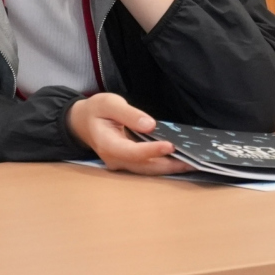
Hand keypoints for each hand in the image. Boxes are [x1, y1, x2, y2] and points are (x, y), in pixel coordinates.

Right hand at [68, 93, 190, 175]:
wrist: (81, 122)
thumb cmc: (96, 110)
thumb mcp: (109, 104)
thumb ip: (128, 114)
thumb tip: (150, 125)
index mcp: (108, 145)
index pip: (133, 152)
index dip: (152, 150)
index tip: (171, 145)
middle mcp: (115, 159)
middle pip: (145, 167)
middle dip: (169, 165)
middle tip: (192, 161)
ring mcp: (121, 163)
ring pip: (147, 170)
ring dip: (169, 168)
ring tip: (191, 163)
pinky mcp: (128, 162)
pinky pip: (146, 167)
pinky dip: (163, 164)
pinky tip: (179, 160)